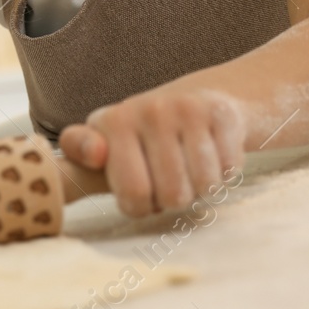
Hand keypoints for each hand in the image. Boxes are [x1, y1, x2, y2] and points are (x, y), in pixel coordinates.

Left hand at [59, 87, 244, 217]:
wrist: (197, 101)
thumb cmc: (143, 136)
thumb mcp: (105, 143)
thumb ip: (79, 152)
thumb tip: (92, 155)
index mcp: (112, 121)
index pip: (132, 193)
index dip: (140, 207)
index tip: (140, 194)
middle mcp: (148, 109)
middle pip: (173, 196)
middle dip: (173, 200)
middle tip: (169, 180)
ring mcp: (186, 108)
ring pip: (205, 186)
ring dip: (201, 189)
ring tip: (189, 169)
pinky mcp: (222, 112)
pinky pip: (230, 171)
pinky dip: (225, 174)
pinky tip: (212, 155)